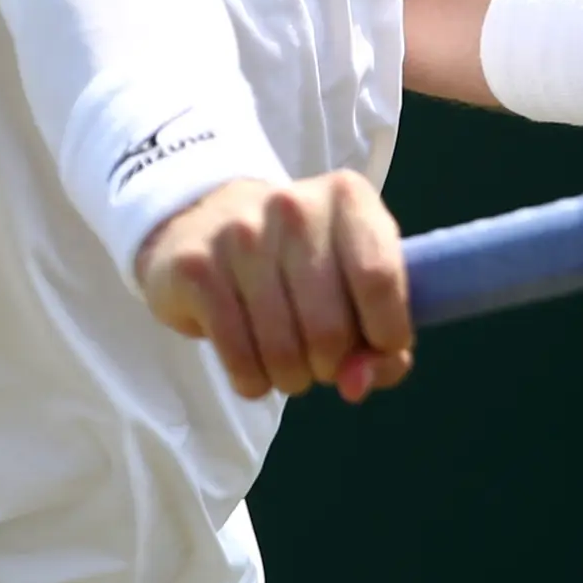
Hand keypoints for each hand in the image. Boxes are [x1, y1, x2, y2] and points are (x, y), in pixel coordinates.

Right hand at [136, 173, 416, 403]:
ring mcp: (239, 235)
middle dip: (331, 366)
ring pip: (284, 352)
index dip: (387, 333)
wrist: (207, 220)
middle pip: (331, 328)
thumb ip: (382, 342)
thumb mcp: (355, 280)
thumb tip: (355, 385)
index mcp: (347, 197)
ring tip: (288, 364)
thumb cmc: (300, 260)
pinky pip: (238, 357)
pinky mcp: (196, 269)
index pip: (380, 278)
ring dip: (293, 378)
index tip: (378, 347)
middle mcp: (293, 206)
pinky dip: (253, 382)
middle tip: (321, 359)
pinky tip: (254, 370)